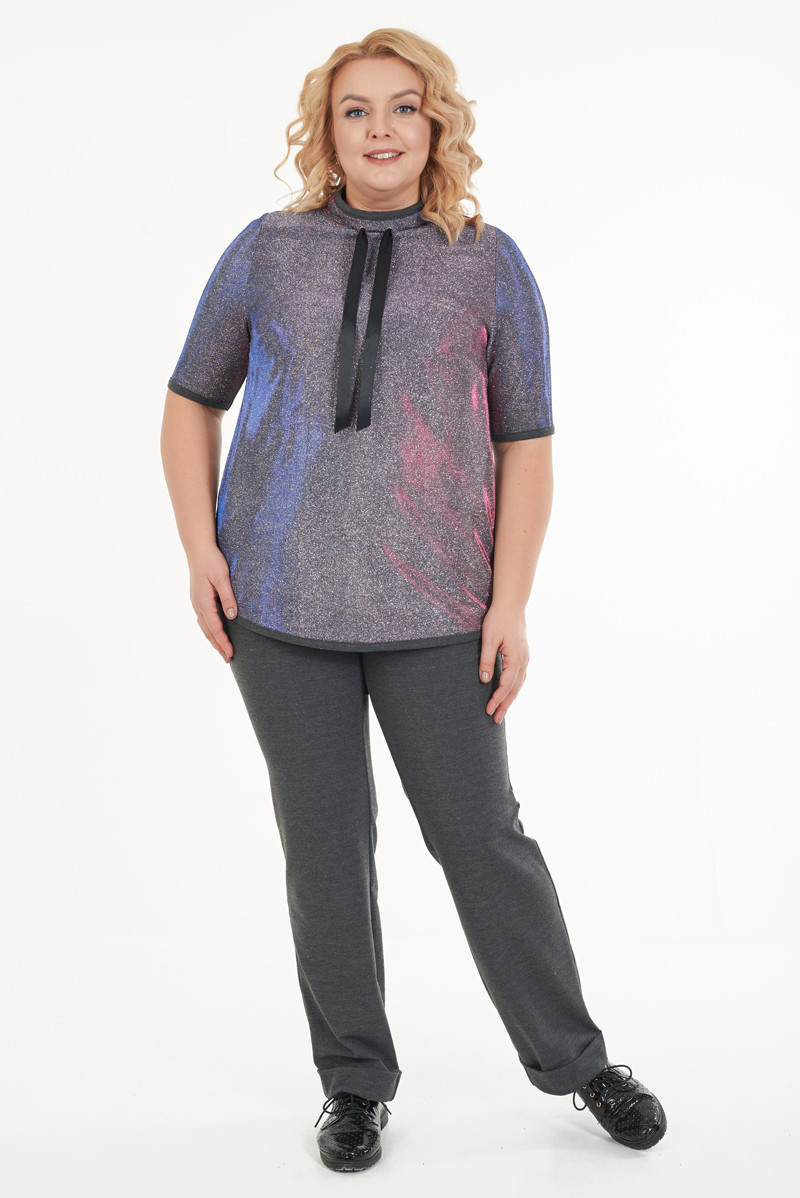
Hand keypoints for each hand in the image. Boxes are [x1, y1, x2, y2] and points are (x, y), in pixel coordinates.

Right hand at [188, 545, 237, 662]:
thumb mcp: (222, 577)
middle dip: (218, 646)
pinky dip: (209, 630)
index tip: (231, 653)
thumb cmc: (212, 561)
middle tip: (228, 659)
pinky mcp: (198, 598)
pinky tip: (214, 633)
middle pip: (208, 631)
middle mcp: (197, 604)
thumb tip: (232, 616)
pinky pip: (203, 619)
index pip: (215, 628)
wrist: (198, 549)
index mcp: (203, 602)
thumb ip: (227, 597)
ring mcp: (196, 602)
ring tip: (222, 651)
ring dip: (213, 640)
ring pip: (204, 627)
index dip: (223, 642)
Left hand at [479, 604, 528, 723]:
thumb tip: (485, 681)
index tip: (488, 710)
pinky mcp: (522, 655)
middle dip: (505, 705)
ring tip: (501, 712)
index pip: (506, 685)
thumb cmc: (498, 620)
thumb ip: (486, 660)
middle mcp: (523, 661)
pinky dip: (514, 689)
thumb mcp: (488, 639)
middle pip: (515, 689)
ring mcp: (525, 658)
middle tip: (495, 720)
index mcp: (516, 658)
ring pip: (519, 684)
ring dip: (510, 699)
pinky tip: (508, 693)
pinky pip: (519, 677)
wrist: (511, 605)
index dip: (497, 699)